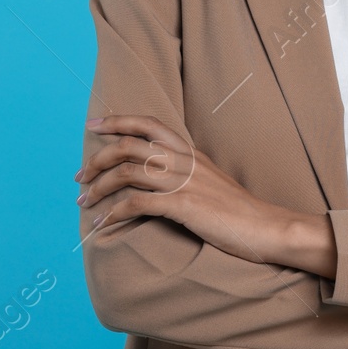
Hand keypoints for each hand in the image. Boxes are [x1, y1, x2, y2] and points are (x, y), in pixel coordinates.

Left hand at [75, 114, 296, 266]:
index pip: (148, 123)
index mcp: (190, 152)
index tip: (93, 124)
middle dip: (97, 160)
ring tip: (84, 203)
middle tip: (80, 177)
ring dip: (99, 187)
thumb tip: (158, 174)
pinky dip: (113, 214)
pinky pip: (137, 204)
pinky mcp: (184, 206)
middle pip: (129, 146)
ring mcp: (184, 182)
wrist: (267, 227)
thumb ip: (186, 171)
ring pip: (127, 172)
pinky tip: (102, 225)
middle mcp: (184, 161)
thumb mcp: (211, 180)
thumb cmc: (239, 210)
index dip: (117, 120)